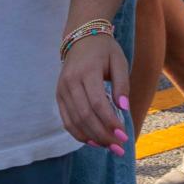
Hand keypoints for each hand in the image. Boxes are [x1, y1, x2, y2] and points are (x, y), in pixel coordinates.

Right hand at [56, 33, 133, 154]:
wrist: (81, 36)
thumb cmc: (104, 49)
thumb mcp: (119, 61)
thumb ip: (122, 84)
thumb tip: (124, 108)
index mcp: (87, 71)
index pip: (97, 103)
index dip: (110, 122)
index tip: (124, 135)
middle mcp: (70, 82)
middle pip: (85, 115)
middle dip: (103, 135)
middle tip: (119, 147)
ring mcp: (62, 89)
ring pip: (74, 121)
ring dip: (92, 137)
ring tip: (109, 147)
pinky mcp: (58, 96)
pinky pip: (67, 120)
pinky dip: (79, 133)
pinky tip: (93, 141)